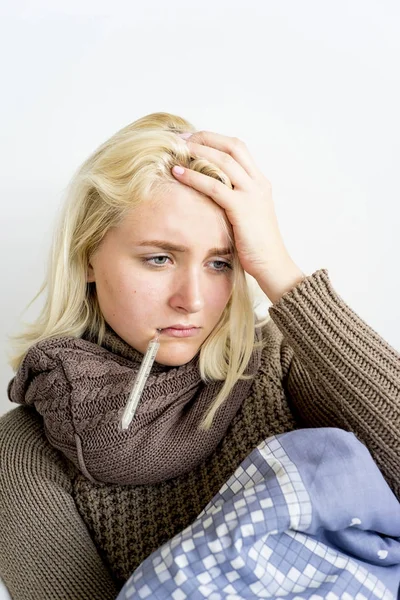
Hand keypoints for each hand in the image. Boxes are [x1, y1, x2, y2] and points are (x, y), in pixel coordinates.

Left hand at [172, 131, 304, 302]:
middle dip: (205, 138)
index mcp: (260, 183)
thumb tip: (210, 194)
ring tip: (176, 149)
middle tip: (181, 138)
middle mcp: (258, 183)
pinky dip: (193, 176)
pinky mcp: (242, 209)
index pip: (238, 148)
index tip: (193, 139)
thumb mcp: (247, 216)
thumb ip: (234, 200)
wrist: (272, 265)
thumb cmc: (256, 246)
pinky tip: (177, 173)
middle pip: (231, 146)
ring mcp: (252, 195)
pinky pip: (214, 186)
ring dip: (198, 151)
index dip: (215, 139)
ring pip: (223, 160)